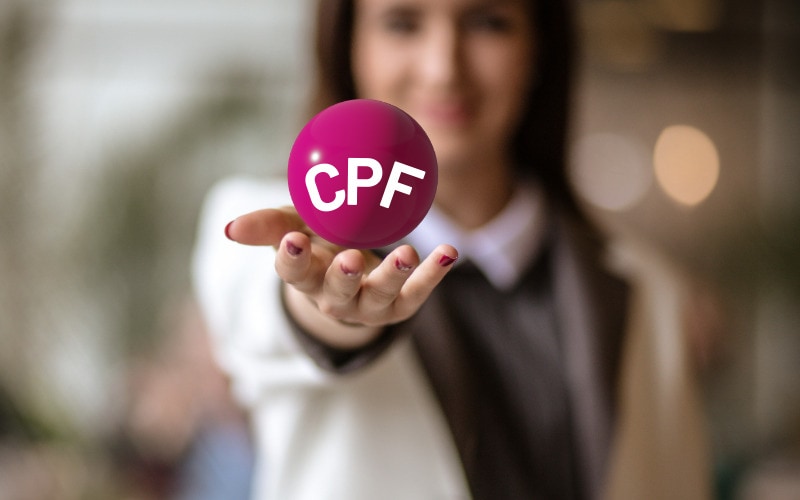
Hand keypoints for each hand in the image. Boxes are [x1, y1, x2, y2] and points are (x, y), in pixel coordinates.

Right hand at [224, 207, 457, 348]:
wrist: (348, 275)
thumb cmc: (316, 245)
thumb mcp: (291, 228)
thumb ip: (267, 226)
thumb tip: (231, 228)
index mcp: (306, 277)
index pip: (293, 273)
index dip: (291, 260)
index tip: (292, 241)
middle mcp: (335, 297)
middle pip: (337, 292)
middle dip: (342, 277)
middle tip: (349, 259)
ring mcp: (369, 305)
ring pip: (379, 296)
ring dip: (392, 275)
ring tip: (407, 252)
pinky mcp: (398, 307)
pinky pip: (416, 295)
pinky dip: (433, 276)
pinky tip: (449, 252)